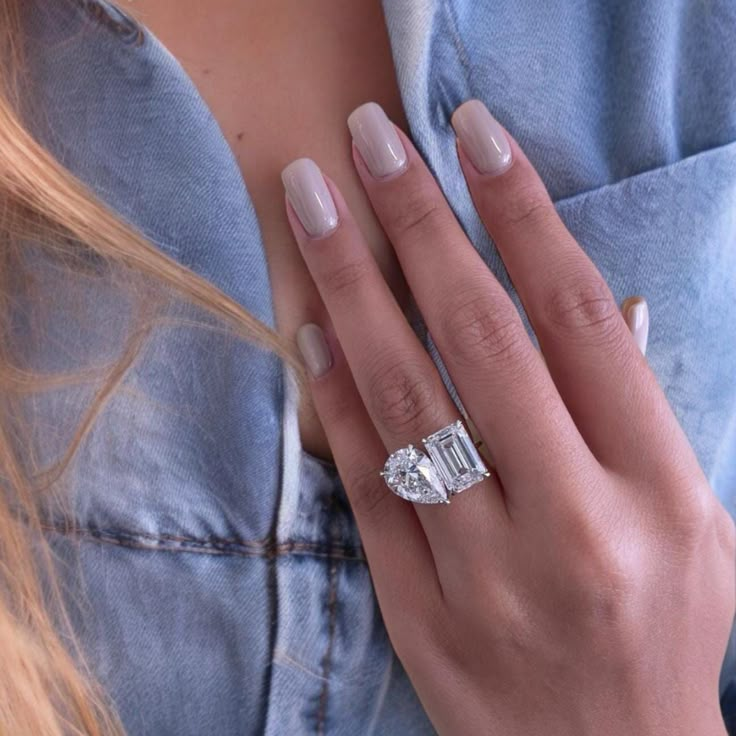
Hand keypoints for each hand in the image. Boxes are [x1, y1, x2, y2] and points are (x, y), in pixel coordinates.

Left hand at [282, 100, 734, 734]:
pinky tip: (307, 328)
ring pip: (405, 402)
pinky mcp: (416, 607)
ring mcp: (484, 570)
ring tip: (312, 205)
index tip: (471, 135)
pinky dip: (333, 398)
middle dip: (417, 224)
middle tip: (367, 141)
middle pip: (478, 339)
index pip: (575, 316)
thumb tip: (601, 307)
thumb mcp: (695, 522)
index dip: (520, 210)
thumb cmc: (661, 630)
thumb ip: (636, 411)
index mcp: (656, 489)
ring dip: (351, 290)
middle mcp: (570, 522)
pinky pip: (365, 484)